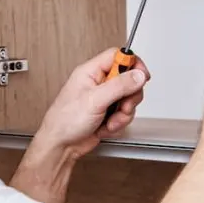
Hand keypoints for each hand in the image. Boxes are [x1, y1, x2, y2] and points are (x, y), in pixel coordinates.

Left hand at [35, 48, 150, 156]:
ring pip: (128, 99)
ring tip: (110, 121)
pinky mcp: (107, 113)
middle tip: (122, 105)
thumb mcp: (94, 100)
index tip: (142, 76)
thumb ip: (119, 86)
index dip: (133, 63)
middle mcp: (98, 83)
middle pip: (128, 79)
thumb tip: (138, 75)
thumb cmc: (65, 121)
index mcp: (90, 72)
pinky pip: (124, 114)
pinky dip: (118, 124)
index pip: (118, 56)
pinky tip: (105, 127)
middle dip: (129, 96)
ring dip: (123, 114)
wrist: (61, 146)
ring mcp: (103, 99)